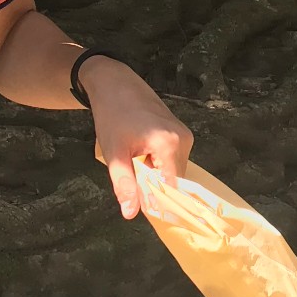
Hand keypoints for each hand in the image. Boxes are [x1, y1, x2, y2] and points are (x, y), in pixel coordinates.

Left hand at [80, 57, 193, 219]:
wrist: (114, 83)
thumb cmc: (112, 115)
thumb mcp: (114, 153)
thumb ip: (125, 184)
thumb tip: (131, 213)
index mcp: (170, 144)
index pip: (173, 187)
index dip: (159, 201)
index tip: (142, 207)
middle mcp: (184, 139)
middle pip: (174, 179)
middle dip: (154, 187)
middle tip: (131, 179)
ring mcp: (184, 134)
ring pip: (173, 170)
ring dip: (154, 175)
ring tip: (133, 161)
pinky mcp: (180, 132)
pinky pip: (172, 158)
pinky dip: (157, 164)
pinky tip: (140, 154)